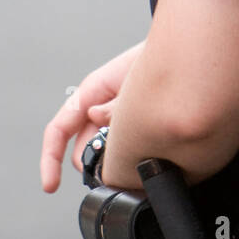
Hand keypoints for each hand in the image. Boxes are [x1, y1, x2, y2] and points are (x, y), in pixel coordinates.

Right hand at [40, 40, 144, 191]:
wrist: (187, 53)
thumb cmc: (159, 56)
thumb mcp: (135, 75)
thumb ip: (115, 99)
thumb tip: (95, 116)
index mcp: (92, 91)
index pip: (59, 129)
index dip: (50, 159)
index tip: (50, 186)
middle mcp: (98, 105)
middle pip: (84, 149)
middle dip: (96, 165)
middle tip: (124, 166)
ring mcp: (115, 116)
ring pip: (104, 152)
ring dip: (116, 160)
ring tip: (144, 150)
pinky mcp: (133, 125)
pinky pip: (123, 148)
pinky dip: (130, 156)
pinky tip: (152, 151)